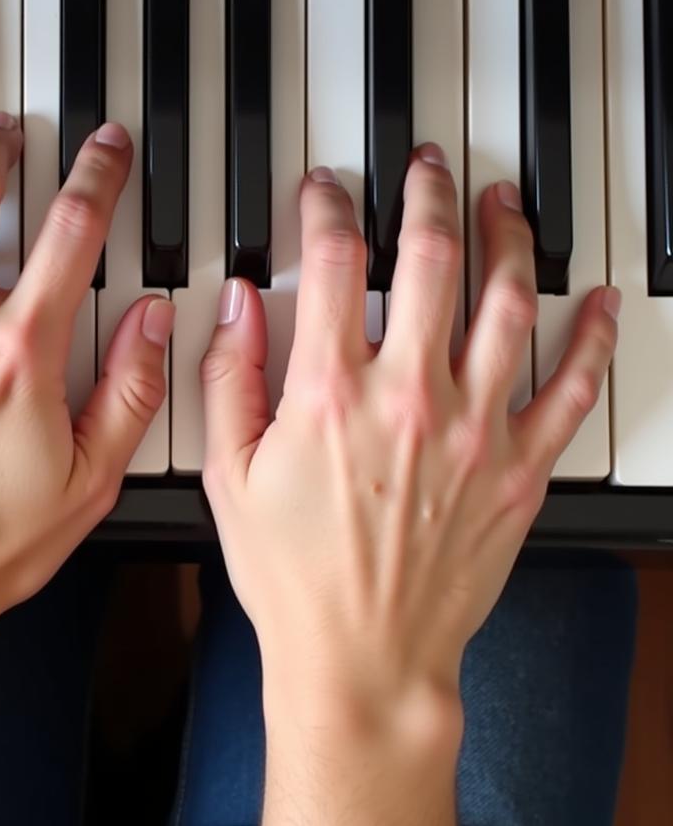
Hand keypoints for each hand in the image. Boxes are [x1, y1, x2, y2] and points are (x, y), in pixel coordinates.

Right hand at [200, 148, 618, 717]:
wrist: (362, 657)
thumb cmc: (293, 575)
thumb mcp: (228, 475)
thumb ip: (229, 377)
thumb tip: (236, 304)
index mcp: (331, 394)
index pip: (334, 261)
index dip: (328, 206)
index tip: (326, 190)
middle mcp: (410, 397)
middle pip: (432, 257)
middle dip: (427, 196)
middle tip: (426, 168)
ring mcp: (475, 429)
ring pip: (507, 302)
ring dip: (508, 237)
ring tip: (502, 200)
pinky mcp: (519, 468)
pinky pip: (571, 387)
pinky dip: (591, 337)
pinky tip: (597, 302)